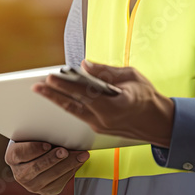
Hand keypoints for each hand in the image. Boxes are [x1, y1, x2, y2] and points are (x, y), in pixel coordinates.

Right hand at [4, 140, 89, 194]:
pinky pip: (60, 182)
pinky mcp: (46, 191)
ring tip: (80, 155)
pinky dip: (71, 170)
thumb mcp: (33, 135)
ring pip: (51, 176)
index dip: (33, 149)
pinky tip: (79, 161)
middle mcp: (20, 174)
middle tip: (65, 151)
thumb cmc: (37, 141)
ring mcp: (32, 185)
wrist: (39, 157)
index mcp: (12, 157)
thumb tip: (60, 130)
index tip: (47, 144)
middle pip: (36, 167)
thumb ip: (41, 133)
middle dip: (53, 159)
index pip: (20, 153)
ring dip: (68, 164)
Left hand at [33, 60, 173, 147]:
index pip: (85, 93)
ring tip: (41, 90)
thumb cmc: (147, 98)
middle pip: (73, 105)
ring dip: (57, 100)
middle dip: (53, 95)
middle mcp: (105, 119)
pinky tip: (58, 97)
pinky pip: (79, 115)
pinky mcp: (99, 129)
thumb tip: (85, 65)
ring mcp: (101, 127)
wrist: (158, 123)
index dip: (66, 85)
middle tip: (36, 86)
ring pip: (74, 112)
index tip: (51, 78)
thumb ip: (107, 71)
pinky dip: (68, 105)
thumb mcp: (132, 77)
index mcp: (116, 105)